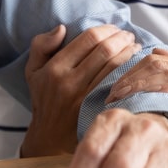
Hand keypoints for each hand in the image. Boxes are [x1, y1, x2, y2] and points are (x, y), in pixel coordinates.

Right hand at [21, 24, 140, 156]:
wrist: (49, 139)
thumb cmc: (44, 100)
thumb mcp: (33, 71)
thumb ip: (41, 45)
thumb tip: (62, 28)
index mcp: (55, 68)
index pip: (88, 39)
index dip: (105, 29)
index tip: (114, 28)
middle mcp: (69, 82)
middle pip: (104, 50)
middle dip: (121, 38)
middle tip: (128, 35)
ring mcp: (85, 98)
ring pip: (114, 67)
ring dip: (129, 52)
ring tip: (134, 47)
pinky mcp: (97, 110)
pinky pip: (118, 85)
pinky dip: (129, 72)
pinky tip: (134, 66)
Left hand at [106, 48, 167, 151]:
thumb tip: (153, 99)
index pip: (154, 59)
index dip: (130, 69)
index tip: (112, 86)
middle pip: (152, 60)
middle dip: (126, 74)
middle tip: (108, 92)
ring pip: (160, 68)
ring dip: (134, 80)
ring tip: (116, 96)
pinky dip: (155, 88)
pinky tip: (141, 97)